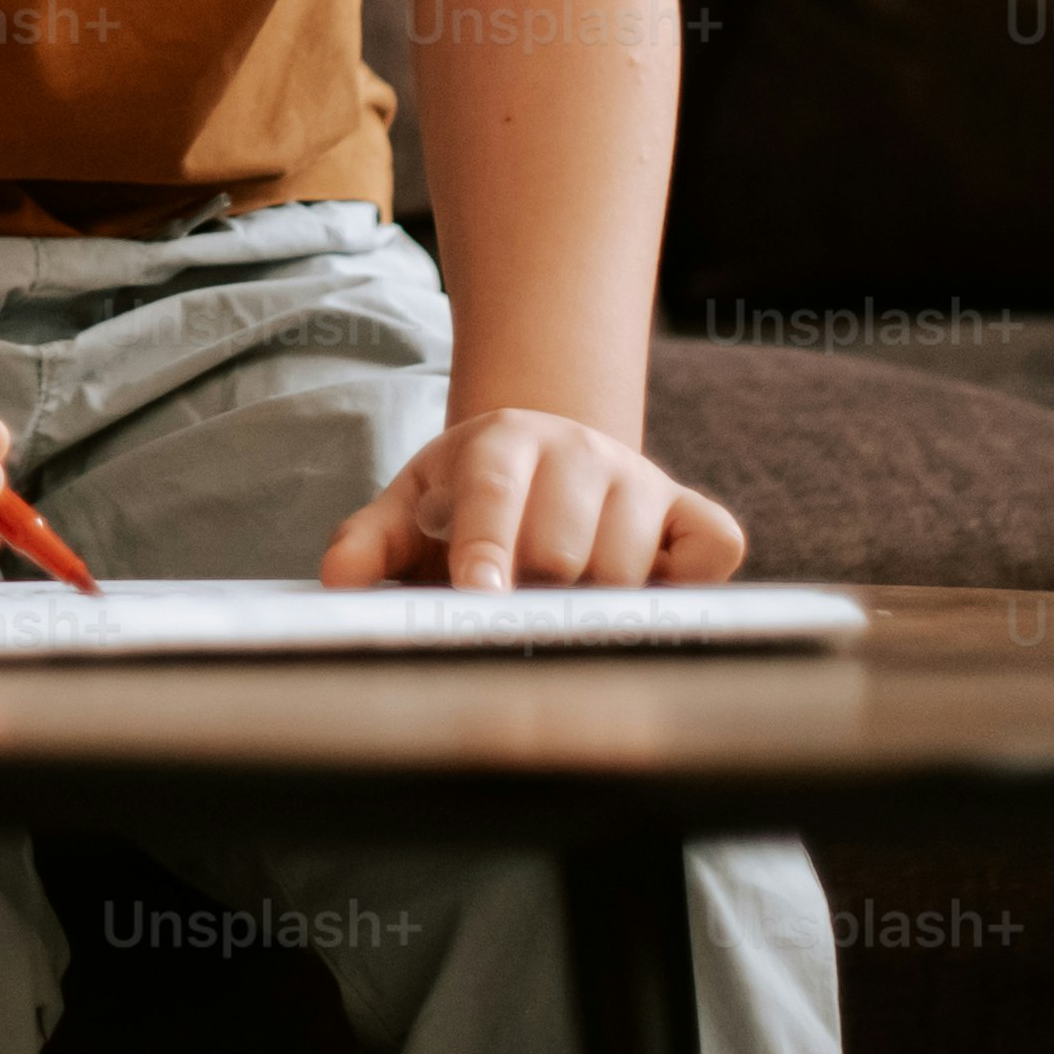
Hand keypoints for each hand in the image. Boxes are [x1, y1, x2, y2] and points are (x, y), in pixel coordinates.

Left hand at [323, 406, 747, 592]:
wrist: (546, 460)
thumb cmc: (468, 503)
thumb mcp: (412, 511)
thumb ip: (370, 545)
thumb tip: (339, 582)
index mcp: (501, 442)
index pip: (495, 495)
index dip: (488, 548)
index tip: (480, 596)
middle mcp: (578, 450)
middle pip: (565, 549)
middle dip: (536, 595)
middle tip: (518, 611)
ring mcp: (641, 480)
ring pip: (630, 566)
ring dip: (594, 603)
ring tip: (565, 599)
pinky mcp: (694, 512)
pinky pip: (714, 550)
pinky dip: (689, 581)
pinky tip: (646, 591)